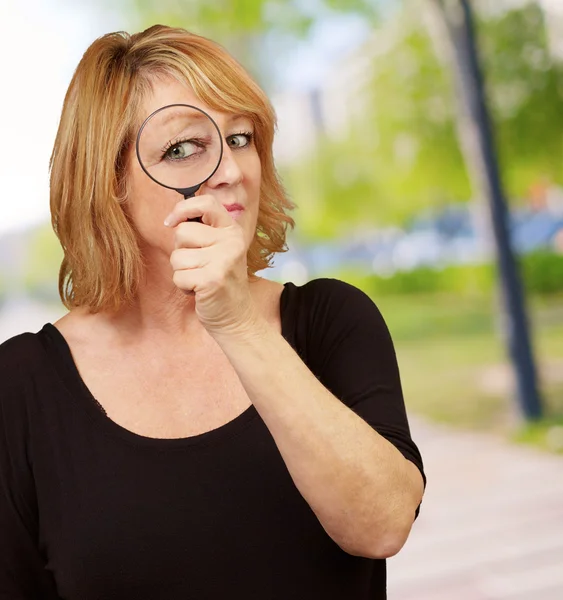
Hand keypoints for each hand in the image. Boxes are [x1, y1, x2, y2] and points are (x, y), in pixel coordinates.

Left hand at [165, 195, 259, 336]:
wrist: (236, 317)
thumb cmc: (220, 281)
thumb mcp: (219, 250)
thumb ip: (203, 232)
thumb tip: (173, 219)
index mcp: (232, 230)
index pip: (206, 203)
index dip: (182, 209)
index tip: (171, 222)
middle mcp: (231, 242)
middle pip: (182, 232)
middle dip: (181, 251)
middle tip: (199, 265)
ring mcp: (223, 260)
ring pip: (176, 256)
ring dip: (182, 271)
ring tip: (200, 279)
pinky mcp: (212, 280)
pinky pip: (178, 276)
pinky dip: (183, 287)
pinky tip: (199, 291)